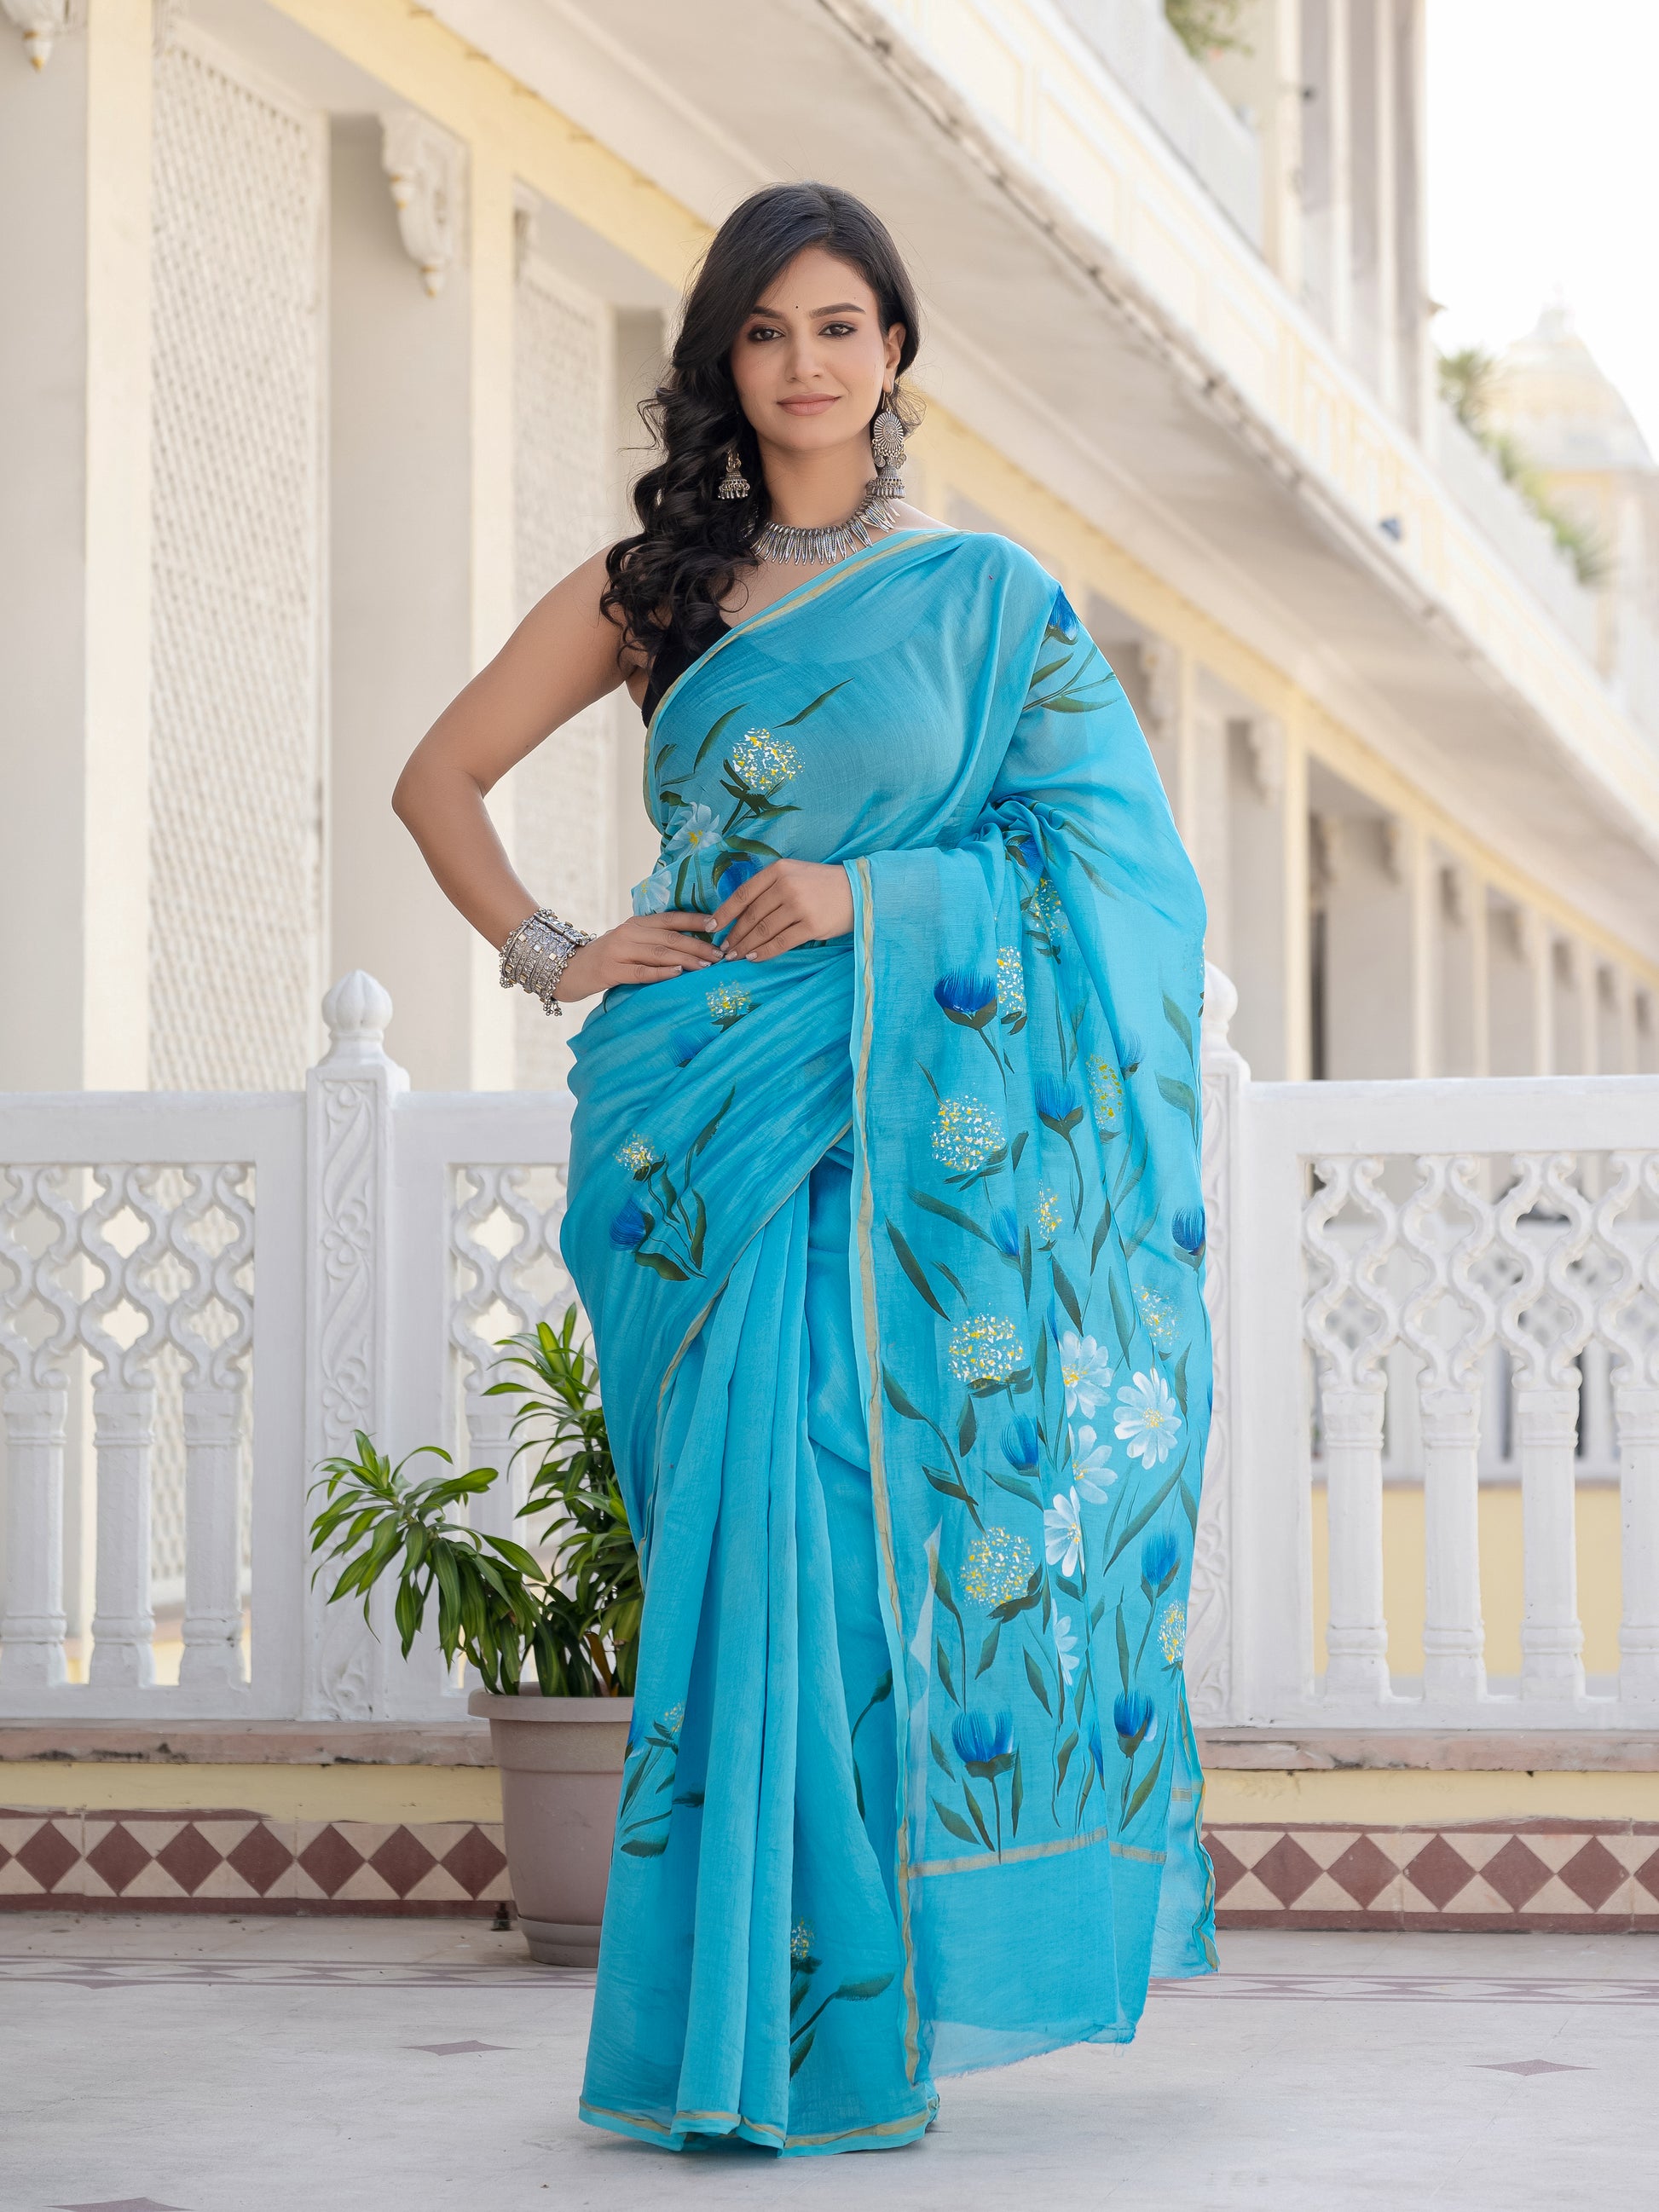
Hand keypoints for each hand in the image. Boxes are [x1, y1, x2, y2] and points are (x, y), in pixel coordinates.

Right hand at [555, 911, 718, 1002]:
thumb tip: (693, 946)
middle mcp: (628, 933)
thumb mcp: (628, 942)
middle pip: (669, 937)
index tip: (718, 925)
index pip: (670, 918)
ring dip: (687, 959)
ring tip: (707, 966)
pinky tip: (678, 973)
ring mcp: (618, 951)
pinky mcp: (610, 971)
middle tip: (720, 954)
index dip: (695, 921)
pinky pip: (641, 972)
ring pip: (659, 953)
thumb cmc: (606, 959)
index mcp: (635, 923)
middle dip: (698, 945)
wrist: (567, 970)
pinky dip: (662, 972)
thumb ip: (653, 940)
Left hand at [712, 858, 853, 961]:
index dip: (724, 913)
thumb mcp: (793, 874)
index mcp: (778, 870)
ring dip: (746, 946)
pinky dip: (764, 952)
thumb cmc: (821, 885)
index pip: (743, 894)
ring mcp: (799, 906)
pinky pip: (781, 943)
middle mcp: (786, 886)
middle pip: (751, 916)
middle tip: (724, 949)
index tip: (711, 927)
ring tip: (735, 957)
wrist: (858, 891)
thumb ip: (768, 888)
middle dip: (734, 935)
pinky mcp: (811, 925)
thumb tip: (739, 915)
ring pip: (763, 931)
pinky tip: (754, 958)